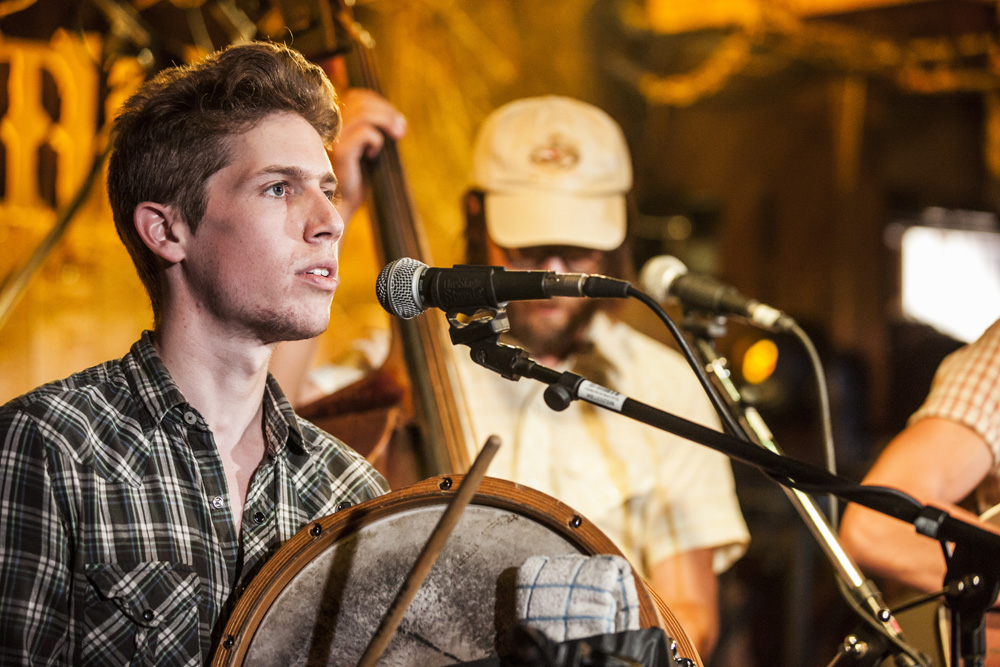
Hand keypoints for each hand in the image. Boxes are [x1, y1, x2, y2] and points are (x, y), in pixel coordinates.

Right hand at [331, 89, 406, 222]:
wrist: (343, 204)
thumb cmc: (358, 177)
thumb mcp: (370, 148)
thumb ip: (376, 129)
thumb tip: (399, 120)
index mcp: (336, 121)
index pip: (358, 96)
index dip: (380, 104)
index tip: (397, 122)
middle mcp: (332, 126)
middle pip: (362, 101)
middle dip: (387, 111)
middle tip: (401, 130)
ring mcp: (334, 138)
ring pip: (364, 113)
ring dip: (386, 121)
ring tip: (397, 134)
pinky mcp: (340, 152)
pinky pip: (364, 133)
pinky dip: (376, 140)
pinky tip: (374, 154)